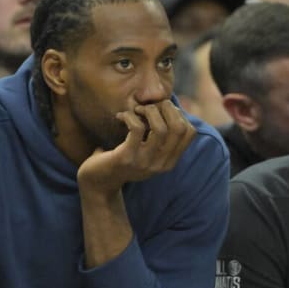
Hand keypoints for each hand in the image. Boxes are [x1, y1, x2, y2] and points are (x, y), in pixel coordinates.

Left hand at [76, 102, 195, 196]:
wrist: (98, 182)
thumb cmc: (123, 158)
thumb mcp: (147, 151)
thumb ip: (160, 136)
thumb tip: (170, 106)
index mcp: (169, 162)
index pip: (190, 132)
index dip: (178, 113)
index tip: (161, 110)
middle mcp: (160, 164)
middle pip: (179, 128)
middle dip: (166, 108)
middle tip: (149, 106)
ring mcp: (144, 162)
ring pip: (160, 128)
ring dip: (149, 111)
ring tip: (137, 110)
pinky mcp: (126, 158)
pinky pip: (137, 128)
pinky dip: (130, 116)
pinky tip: (121, 117)